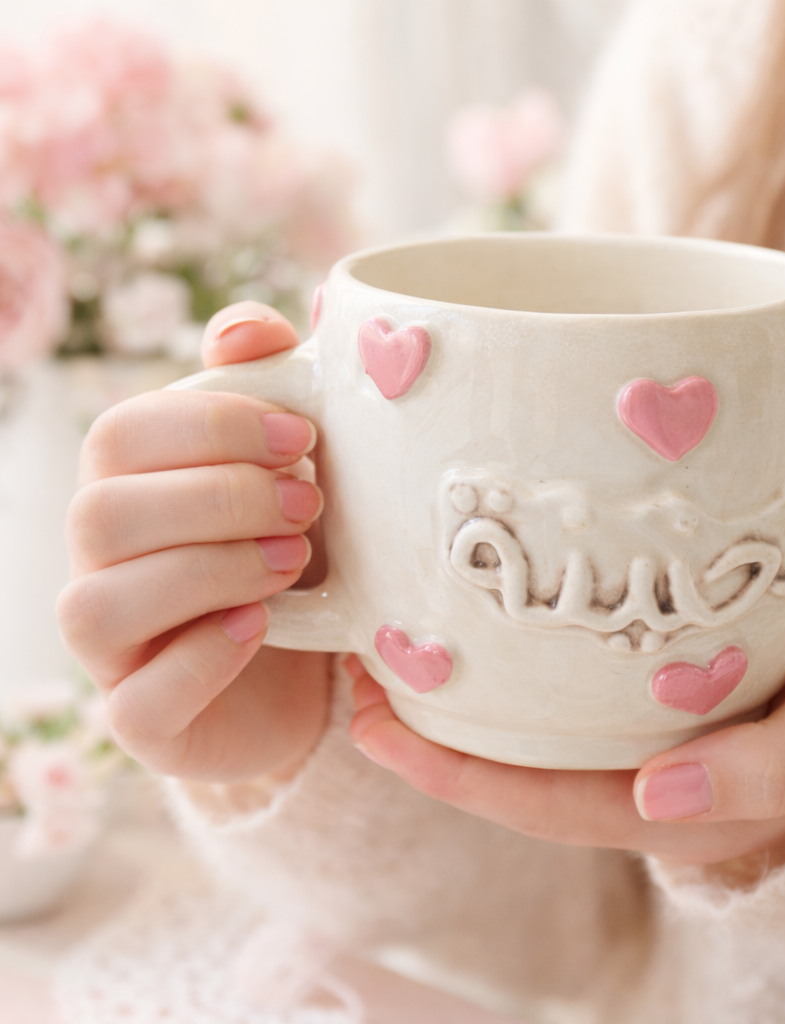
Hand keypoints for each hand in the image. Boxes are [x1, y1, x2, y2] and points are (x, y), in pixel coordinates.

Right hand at [57, 303, 332, 782]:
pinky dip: (200, 660)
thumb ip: (267, 391)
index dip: (210, 426)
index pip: (122, 434)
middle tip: (312, 501)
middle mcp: (101, 564)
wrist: (315, 663)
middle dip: (218, 498)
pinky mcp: (144, 720)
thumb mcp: (294, 470)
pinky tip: (258, 626)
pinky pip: (136, 703)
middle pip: (101, 513)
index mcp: (129, 487)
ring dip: (208, 572)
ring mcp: (114, 649)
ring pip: (97, 604)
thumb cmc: (297, 547)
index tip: (303, 434)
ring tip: (295, 562)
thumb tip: (250, 328)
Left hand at [349, 616, 784, 864]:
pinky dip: (507, 663)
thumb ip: (760, 773)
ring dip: (458, 693)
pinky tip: (479, 618)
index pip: (529, 800)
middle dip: (427, 730)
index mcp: (658, 808)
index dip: (445, 774)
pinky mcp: (644, 694)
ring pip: (525, 728)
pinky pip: (557, 688)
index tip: (374, 726)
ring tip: (393, 634)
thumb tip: (654, 800)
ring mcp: (632, 738)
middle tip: (358, 664)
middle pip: (506, 765)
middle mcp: (628, 779)